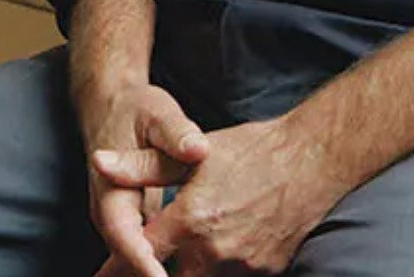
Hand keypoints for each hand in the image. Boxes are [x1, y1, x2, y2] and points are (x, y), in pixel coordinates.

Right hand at [75, 78, 210, 276]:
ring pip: (136, 259)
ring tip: (194, 276)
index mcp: (111, 190)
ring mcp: (121, 220)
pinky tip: (186, 271)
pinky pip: (145, 251)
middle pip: (128, 258)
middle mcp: (111, 213)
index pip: (124, 236)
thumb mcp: (157, 114)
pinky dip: (161, 264)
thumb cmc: (136, 110)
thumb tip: (198, 149)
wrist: (112, 107)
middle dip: (152, 274)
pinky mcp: (134, 221)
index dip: (143, 262)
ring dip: (158, 271)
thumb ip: (177, 133)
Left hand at [88, 116, 345, 276]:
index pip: (142, 256)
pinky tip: (223, 251)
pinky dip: (223, 269)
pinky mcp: (268, 271)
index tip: (103, 274)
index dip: (118, 266)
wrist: (313, 159)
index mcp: (191, 220)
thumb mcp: (193, 154)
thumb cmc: (251, 150)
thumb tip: (100, 162)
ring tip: (191, 252)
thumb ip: (142, 166)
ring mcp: (243, 265)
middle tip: (151, 263)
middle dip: (157, 273)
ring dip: (191, 271)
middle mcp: (214, 250)